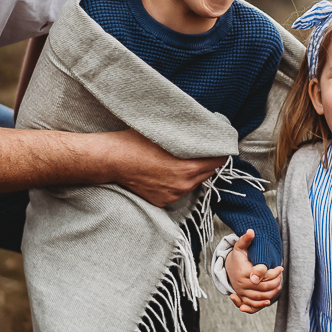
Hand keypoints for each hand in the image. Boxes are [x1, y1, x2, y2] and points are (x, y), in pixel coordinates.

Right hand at [110, 129, 225, 206]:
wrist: (112, 159)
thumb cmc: (136, 141)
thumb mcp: (168, 132)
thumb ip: (190, 135)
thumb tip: (206, 130)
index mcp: (188, 168)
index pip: (218, 161)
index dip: (219, 151)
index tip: (217, 145)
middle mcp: (183, 185)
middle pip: (208, 172)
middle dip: (205, 161)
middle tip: (199, 150)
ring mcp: (172, 195)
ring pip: (193, 182)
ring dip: (192, 172)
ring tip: (180, 159)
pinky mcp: (162, 201)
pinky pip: (178, 190)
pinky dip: (177, 181)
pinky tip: (166, 170)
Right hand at [225, 230, 282, 312]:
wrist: (228, 267)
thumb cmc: (237, 256)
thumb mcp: (240, 246)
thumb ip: (246, 240)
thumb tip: (251, 231)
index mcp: (242, 273)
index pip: (262, 276)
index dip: (274, 273)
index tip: (280, 268)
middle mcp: (241, 285)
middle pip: (263, 288)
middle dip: (275, 282)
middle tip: (280, 275)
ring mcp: (242, 293)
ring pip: (260, 297)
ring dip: (271, 292)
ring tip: (278, 285)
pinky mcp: (242, 298)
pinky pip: (252, 305)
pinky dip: (261, 304)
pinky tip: (270, 299)